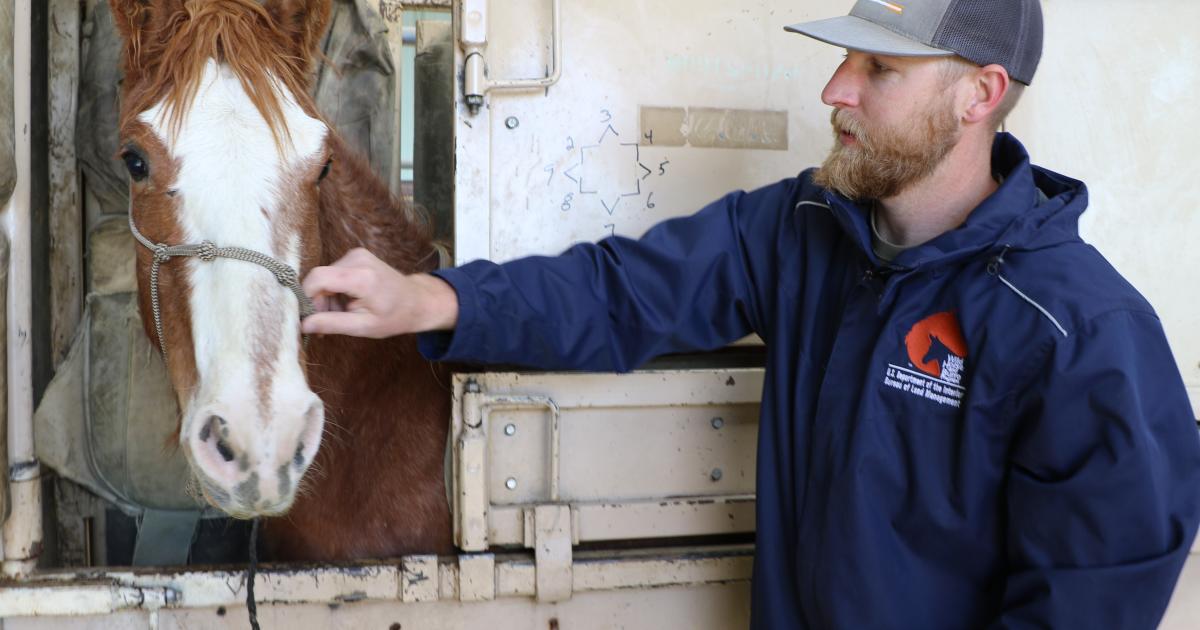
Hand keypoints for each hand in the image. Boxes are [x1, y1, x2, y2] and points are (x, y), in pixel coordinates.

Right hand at [300, 248, 458, 337]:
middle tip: (326, 323)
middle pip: (319, 278)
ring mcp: (357, 254)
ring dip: (326, 297)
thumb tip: (303, 325)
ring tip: (340, 314)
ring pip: (324, 276)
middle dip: (318, 302)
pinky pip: (333, 272)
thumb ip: (332, 324)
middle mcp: (358, 259)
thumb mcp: (363, 327)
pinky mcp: (356, 255)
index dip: (306, 297)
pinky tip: (345, 303)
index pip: (317, 278)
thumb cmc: (394, 317)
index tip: (307, 317)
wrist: (417, 301)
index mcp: (362, 277)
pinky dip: (334, 289)